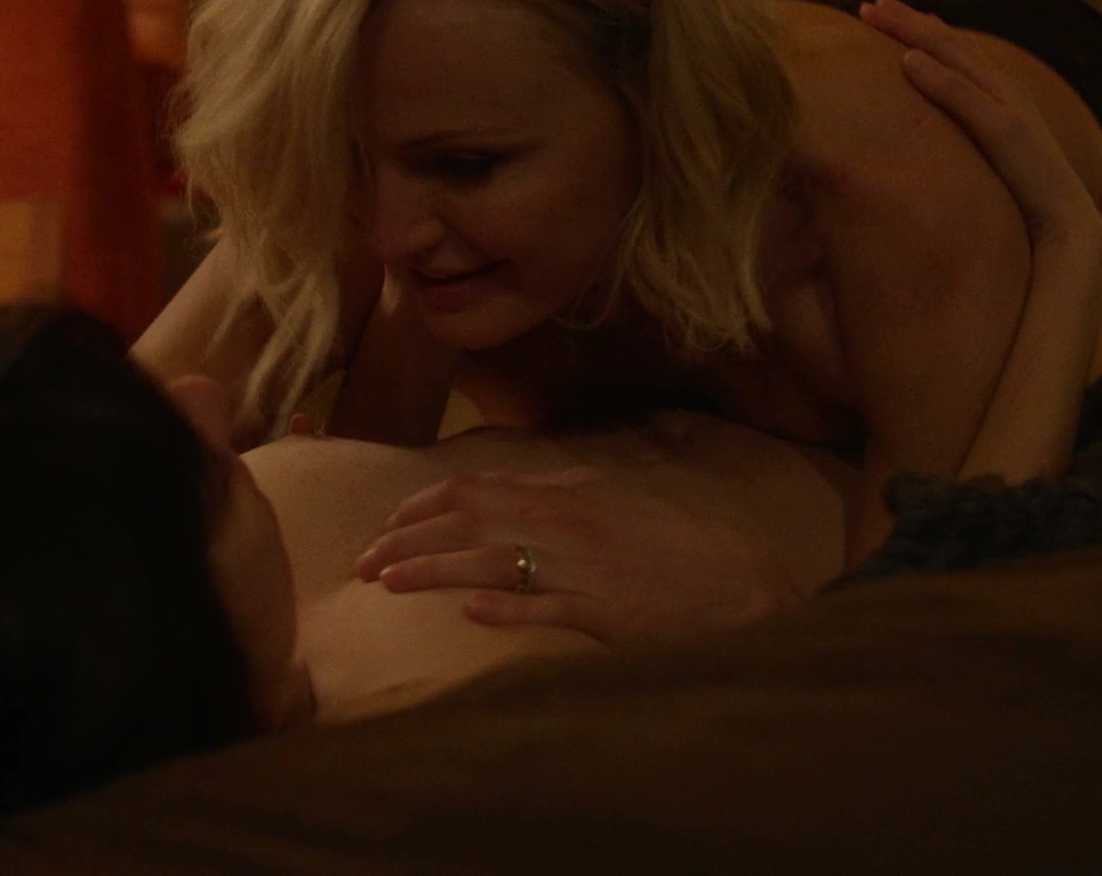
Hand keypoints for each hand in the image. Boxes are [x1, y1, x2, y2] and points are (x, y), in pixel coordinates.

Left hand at [354, 468, 804, 644]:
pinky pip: (548, 607)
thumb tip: (492, 490)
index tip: (383, 527)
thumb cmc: (668, 542)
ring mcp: (586, 569)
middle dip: (409, 540)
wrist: (738, 582)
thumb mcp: (606, 501)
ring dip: (436, 571)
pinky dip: (507, 607)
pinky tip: (469, 612)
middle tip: (363, 563)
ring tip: (389, 583)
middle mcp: (568, 524)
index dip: (420, 507)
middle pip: (470, 523)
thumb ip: (551, 492)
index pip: (474, 489)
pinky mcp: (607, 613)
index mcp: (565, 494)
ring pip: (496, 563)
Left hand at [859, 0, 1101, 257]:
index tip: (879, 15)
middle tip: (867, 2)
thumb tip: (922, 145)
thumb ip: (960, 144)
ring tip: (876, 12)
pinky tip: (906, 60)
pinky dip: (937, 77)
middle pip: (949, 43)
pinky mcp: (1010, 133)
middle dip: (908, 19)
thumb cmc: (1022, 203)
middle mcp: (1006, 92)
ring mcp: (1010, 108)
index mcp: (1001, 98)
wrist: (1067, 231)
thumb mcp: (984, 164)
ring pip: (955, 55)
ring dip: (914, 31)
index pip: (953, 54)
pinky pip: (967, 98)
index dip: (917, 30)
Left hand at [861, 0, 1101, 485]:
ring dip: (944, 56)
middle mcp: (1040, 211)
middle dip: (928, 46)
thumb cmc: (900, 388)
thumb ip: (830, 232)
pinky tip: (918, 69)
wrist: (960, 453)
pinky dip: (970, 103)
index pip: (965, 125)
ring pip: (1005, 111)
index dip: (920, 72)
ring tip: (887, 18)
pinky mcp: (1075, 238)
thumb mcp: (860, 291)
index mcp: (1000, 221)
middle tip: (870, 3)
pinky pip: (1019, 151)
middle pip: (988, 101)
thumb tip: (766, 177)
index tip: (862, 37)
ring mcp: (1065, 221)